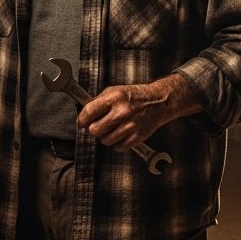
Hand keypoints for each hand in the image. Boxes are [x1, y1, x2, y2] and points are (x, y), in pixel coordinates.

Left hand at [76, 74, 198, 149]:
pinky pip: (117, 147)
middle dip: (94, 129)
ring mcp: (130, 126)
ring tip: (113, 128)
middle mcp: (122, 112)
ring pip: (105, 141)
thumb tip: (82, 115)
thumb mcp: (115, 91)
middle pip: (94, 130)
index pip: (88, 112)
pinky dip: (118, 142)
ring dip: (106, 137)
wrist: (158, 103)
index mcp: (114, 98)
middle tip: (99, 126)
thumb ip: (98, 102)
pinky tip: (122, 133)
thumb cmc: (134, 97)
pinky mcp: (137, 137)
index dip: (82, 119)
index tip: (82, 122)